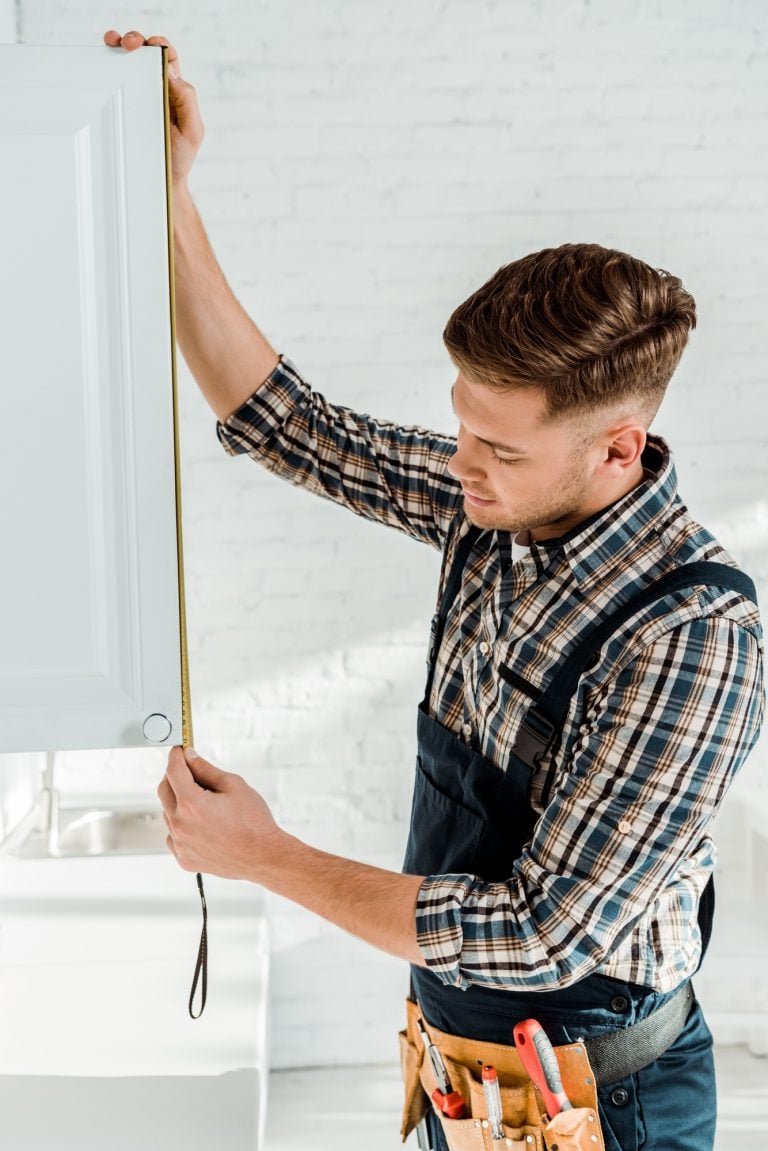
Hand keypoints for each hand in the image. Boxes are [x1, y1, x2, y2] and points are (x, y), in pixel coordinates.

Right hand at [103, 30, 203, 188]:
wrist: (160, 183)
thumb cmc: (178, 159)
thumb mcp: (192, 131)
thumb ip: (187, 101)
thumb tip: (172, 72)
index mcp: (175, 91)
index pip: (168, 58)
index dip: (159, 45)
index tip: (149, 45)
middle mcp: (156, 89)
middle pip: (145, 54)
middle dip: (136, 40)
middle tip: (126, 43)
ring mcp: (138, 97)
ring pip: (127, 63)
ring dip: (117, 45)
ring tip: (111, 42)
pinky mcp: (122, 107)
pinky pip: (114, 82)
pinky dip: (106, 65)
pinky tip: (101, 58)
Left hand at [158, 746, 283, 880]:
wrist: (262, 856)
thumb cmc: (253, 823)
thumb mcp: (234, 785)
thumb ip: (206, 769)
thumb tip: (190, 758)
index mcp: (192, 804)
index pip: (173, 771)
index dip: (176, 756)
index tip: (179, 750)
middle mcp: (180, 825)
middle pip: (164, 789)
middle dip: (175, 776)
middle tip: (192, 771)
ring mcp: (180, 844)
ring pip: (168, 812)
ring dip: (179, 801)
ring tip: (206, 803)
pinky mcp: (183, 857)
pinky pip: (173, 835)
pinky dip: (182, 825)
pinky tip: (202, 824)